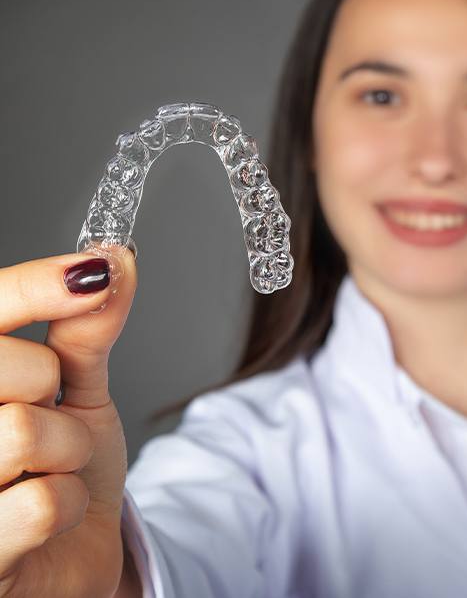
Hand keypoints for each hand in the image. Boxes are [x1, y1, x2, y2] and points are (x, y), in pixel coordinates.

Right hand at [0, 248, 137, 596]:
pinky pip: (41, 504)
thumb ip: (85, 330)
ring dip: (69, 449)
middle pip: (8, 369)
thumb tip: (114, 260)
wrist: (71, 548)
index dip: (37, 286)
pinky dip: (69, 504)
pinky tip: (47, 516)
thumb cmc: (64, 465)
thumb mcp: (78, 389)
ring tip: (52, 466)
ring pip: (23, 432)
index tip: (96, 273)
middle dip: (52, 387)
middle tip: (49, 411)